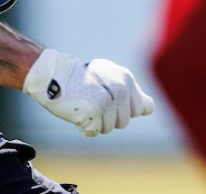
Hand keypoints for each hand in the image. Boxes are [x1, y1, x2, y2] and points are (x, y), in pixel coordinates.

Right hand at [23, 49, 154, 136]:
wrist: (56, 75)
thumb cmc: (84, 78)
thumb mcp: (111, 78)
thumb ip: (131, 93)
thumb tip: (149, 109)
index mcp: (127, 79)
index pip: (140, 109)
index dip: (124, 110)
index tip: (110, 100)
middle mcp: (121, 90)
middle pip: (124, 122)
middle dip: (110, 118)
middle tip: (95, 103)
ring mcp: (108, 101)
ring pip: (109, 128)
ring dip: (97, 123)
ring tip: (86, 106)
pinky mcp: (94, 111)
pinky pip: (95, 131)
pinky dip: (86, 127)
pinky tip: (79, 112)